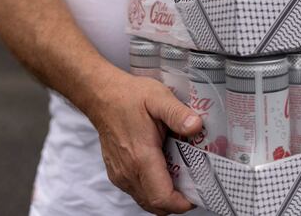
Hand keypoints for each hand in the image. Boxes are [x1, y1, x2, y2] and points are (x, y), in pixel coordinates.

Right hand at [87, 69, 202, 214]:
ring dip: (165, 196)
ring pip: (146, 201)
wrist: (102, 96)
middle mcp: (128, 171)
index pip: (162, 197)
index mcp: (141, 156)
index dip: (182, 203)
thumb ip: (178, 113)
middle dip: (177, 202)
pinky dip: (152, 190)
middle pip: (156, 205)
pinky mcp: (117, 174)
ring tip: (180, 176)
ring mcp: (120, 175)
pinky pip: (138, 192)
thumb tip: (196, 126)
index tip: (197, 193)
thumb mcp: (159, 97)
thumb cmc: (129, 96)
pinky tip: (162, 171)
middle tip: (193, 185)